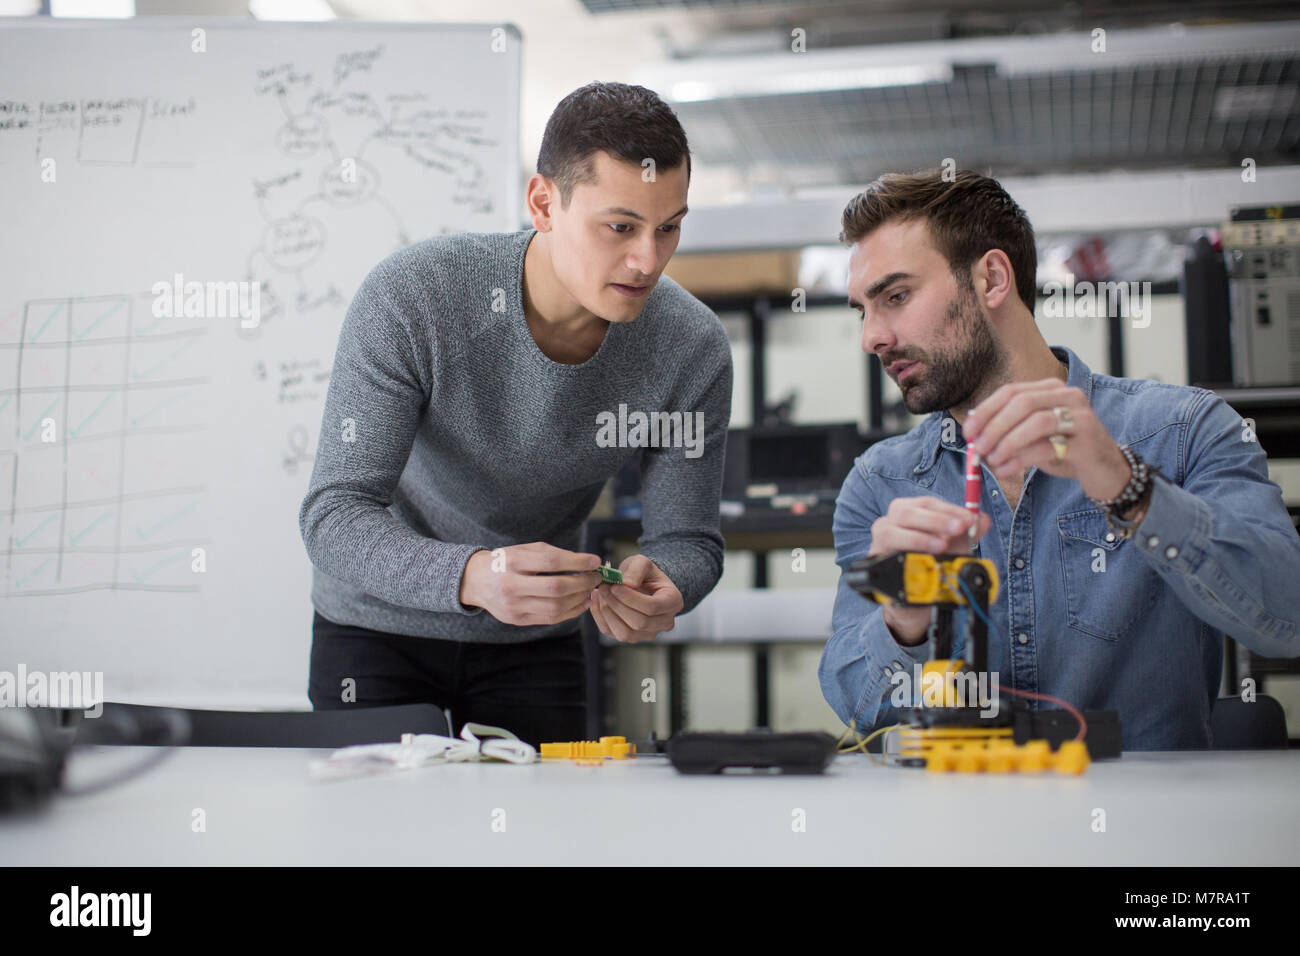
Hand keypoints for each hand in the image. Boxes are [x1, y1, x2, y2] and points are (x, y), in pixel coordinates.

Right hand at [459, 542, 600, 626]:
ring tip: (590, 590)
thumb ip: (553, 555)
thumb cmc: (507, 561)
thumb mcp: (525, 550)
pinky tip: (581, 602)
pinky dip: (571, 611)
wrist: (476, 581)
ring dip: (580, 599)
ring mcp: (513, 606)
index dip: (577, 562)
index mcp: (513, 561)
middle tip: (596, 578)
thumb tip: (587, 563)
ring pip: (556, 607)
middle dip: (582, 583)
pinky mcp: (518, 620)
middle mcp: (511, 585)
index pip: (551, 562)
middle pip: (556, 588)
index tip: (595, 561)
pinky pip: (551, 618)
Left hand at [589, 554, 683, 643]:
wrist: (643, 582)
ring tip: (600, 594)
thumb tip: (627, 583)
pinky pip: (612, 633)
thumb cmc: (645, 573)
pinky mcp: (631, 637)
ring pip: (625, 633)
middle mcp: (665, 622)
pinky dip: (601, 618)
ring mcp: (649, 633)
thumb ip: (637, 570)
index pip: (652, 607)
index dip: (630, 598)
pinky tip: (598, 602)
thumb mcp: (643, 563)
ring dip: (608, 613)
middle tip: (604, 588)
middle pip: (639, 622)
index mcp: (673, 601)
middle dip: (617, 604)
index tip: (615, 586)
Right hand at [868, 496, 991, 644]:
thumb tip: (982, 520)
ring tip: (942, 546)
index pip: (925, 503)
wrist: (918, 595)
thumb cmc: (933, 563)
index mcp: (908, 513)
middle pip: (904, 512)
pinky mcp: (875, 565)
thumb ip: (968, 532)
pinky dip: (904, 558)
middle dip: (935, 519)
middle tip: (958, 528)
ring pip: (889, 532)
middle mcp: (888, 524)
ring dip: (919, 538)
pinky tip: (921, 562)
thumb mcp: (954, 546)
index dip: (948, 509)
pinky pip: (884, 558)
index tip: (969, 520)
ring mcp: (878, 544)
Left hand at [963, 379, 1129, 502]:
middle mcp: (1070, 397)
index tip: (968, 432)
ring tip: (991, 461)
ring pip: (1036, 422)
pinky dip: (1020, 460)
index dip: (985, 411)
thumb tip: (973, 431)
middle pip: (1022, 403)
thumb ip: (1009, 428)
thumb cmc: (1066, 451)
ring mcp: (1082, 418)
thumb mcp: (1034, 436)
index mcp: (1053, 389)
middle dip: (993, 427)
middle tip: (977, 449)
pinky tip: (1006, 470)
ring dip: (1006, 443)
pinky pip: (1047, 447)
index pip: (1011, 391)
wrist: (1107, 472)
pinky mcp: (1088, 443)